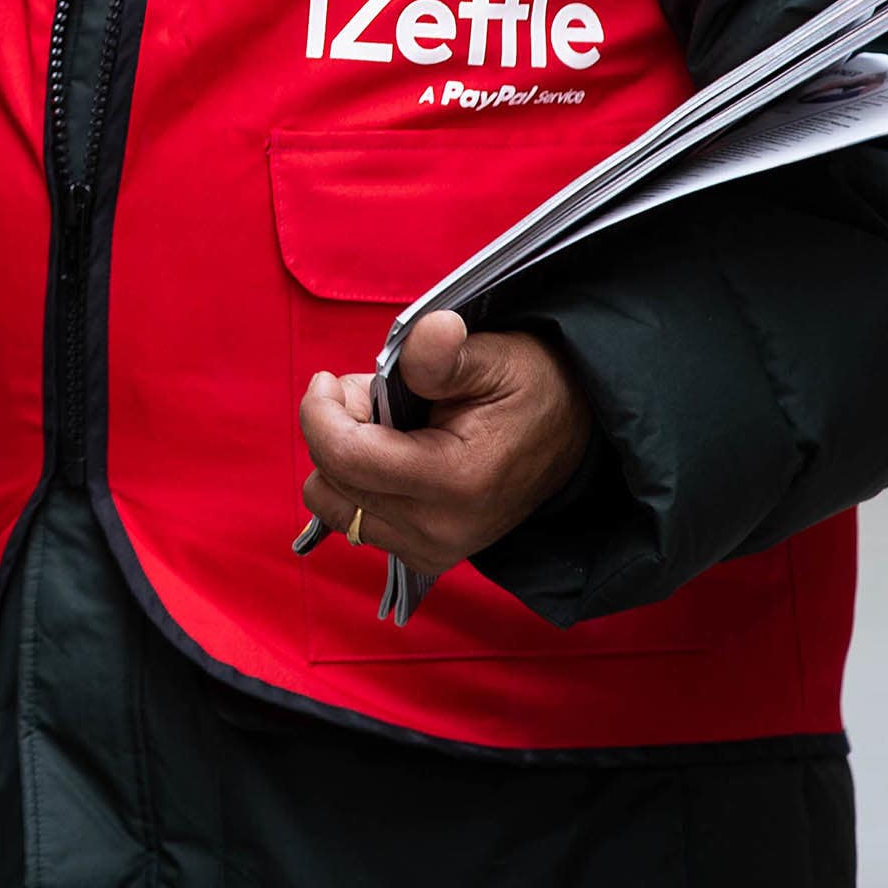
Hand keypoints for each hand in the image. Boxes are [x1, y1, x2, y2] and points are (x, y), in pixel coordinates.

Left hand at [297, 310, 592, 595]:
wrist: (570, 437)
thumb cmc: (529, 390)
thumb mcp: (495, 357)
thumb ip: (444, 354)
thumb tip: (429, 332)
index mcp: (454, 481)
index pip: (345, 457)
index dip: (318, 411)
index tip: (329, 379)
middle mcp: (437, 529)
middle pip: (331, 482)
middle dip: (335, 429)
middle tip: (373, 397)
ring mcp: (430, 550)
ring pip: (333, 505)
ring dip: (342, 459)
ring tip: (384, 426)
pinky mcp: (423, 555)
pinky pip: (353, 522)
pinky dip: (355, 484)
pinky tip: (390, 455)